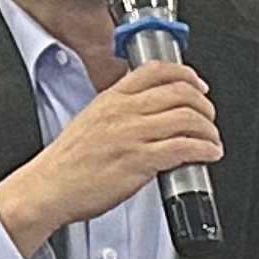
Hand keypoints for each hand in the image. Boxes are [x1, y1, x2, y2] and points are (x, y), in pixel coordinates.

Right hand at [0, 62, 217, 258]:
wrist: (47, 188)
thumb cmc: (68, 162)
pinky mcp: (138, 160)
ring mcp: (131, 135)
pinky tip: (208, 154)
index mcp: (110, 98)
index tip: (199, 86)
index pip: (156, 70)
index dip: (187, 75)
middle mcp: (122, 111)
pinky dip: (205, 149)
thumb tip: (153, 109)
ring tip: (211, 141)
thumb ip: (120, 110)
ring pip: (188, 118)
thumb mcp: (91, 121)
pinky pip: (185, 147)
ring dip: (209, 130)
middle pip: (181, 92)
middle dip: (205, 105)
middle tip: (209, 119)